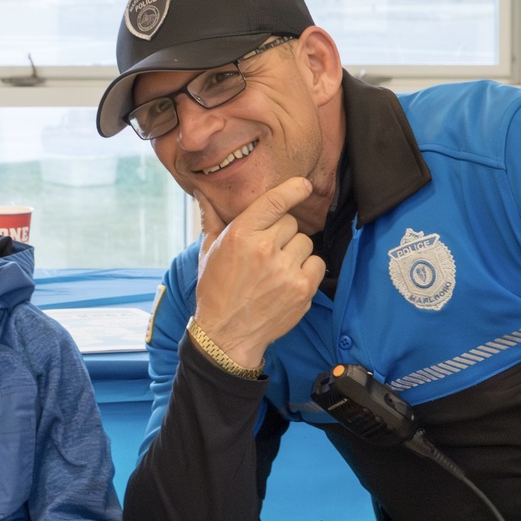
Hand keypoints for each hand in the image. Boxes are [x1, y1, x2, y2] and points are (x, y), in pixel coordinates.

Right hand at [193, 177, 325, 369]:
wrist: (226, 334)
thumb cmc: (215, 290)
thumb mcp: (207, 251)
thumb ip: (211, 219)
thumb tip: (202, 192)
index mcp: (240, 235)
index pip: (275, 201)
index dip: (294, 189)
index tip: (304, 185)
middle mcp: (264, 249)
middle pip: (291, 223)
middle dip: (282, 234)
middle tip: (268, 251)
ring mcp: (285, 270)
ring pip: (305, 243)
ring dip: (295, 253)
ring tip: (276, 269)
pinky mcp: (302, 289)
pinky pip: (317, 263)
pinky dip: (307, 270)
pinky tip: (289, 280)